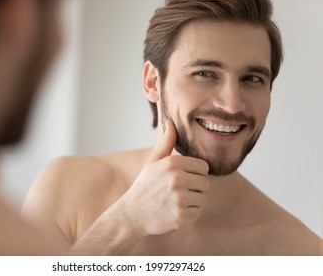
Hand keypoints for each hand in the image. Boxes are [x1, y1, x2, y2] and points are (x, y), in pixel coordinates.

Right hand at [120, 119, 209, 236]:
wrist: (131, 214)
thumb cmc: (145, 186)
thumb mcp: (153, 162)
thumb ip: (166, 142)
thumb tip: (170, 121)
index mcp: (172, 163)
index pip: (203, 166)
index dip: (194, 173)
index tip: (182, 179)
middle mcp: (177, 179)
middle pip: (205, 183)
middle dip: (194, 188)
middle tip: (176, 192)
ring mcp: (179, 198)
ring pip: (203, 198)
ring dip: (192, 202)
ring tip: (174, 202)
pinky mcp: (181, 215)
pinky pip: (198, 212)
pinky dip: (189, 214)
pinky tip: (174, 211)